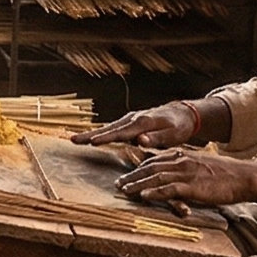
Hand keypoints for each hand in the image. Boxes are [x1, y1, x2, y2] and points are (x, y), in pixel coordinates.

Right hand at [76, 102, 199, 149]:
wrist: (182, 114)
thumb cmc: (179, 127)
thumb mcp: (173, 135)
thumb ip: (156, 138)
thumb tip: (140, 140)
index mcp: (143, 122)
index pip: (122, 132)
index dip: (107, 138)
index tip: (92, 142)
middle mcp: (133, 118)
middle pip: (109, 128)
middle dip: (90, 134)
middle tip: (73, 140)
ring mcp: (130, 119)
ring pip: (108, 128)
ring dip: (91, 133)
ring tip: (74, 140)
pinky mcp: (129, 122)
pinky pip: (112, 128)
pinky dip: (99, 133)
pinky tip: (89, 138)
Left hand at [114, 147, 256, 208]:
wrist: (245, 177)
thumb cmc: (225, 176)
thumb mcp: (202, 167)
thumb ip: (186, 168)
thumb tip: (174, 174)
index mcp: (183, 156)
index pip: (155, 160)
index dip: (138, 168)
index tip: (126, 175)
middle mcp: (182, 162)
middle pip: (150, 168)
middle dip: (132, 176)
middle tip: (118, 184)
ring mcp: (187, 173)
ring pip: (156, 178)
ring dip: (138, 184)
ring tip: (124, 191)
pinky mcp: (194, 186)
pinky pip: (170, 189)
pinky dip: (155, 192)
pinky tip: (144, 196)